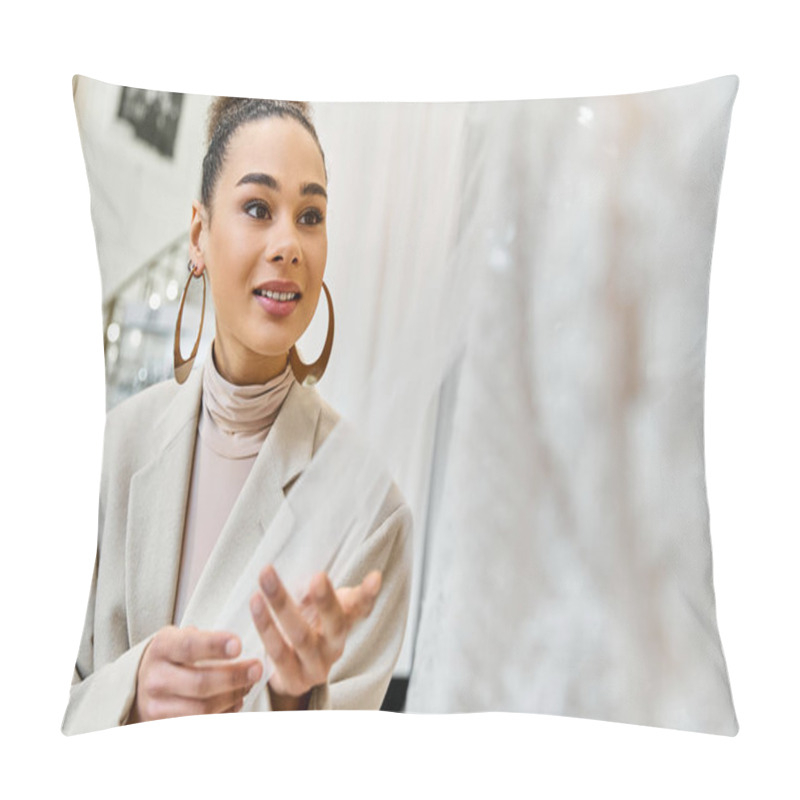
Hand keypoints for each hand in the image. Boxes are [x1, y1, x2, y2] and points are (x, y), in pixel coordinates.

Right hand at [129, 625, 262, 722]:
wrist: (140, 684)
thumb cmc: (173, 656)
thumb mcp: (180, 638)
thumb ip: (203, 639)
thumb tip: (237, 645)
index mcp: (162, 648)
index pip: (189, 646)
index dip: (215, 646)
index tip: (239, 645)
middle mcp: (155, 678)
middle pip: (200, 683)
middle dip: (234, 677)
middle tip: (257, 669)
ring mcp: (157, 707)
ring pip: (202, 709)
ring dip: (232, 697)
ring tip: (249, 685)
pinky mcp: (163, 727)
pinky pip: (199, 725)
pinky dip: (224, 714)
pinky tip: (237, 702)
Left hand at [249, 566, 381, 707]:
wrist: (292, 671)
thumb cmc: (311, 629)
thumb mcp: (328, 609)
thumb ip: (341, 594)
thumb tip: (366, 578)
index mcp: (345, 626)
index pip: (361, 608)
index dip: (367, 595)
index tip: (375, 577)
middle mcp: (334, 650)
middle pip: (334, 624)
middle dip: (325, 600)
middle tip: (316, 577)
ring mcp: (315, 668)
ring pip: (300, 637)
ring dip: (282, 606)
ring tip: (266, 580)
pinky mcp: (293, 681)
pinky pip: (277, 654)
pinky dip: (265, 628)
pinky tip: (255, 604)